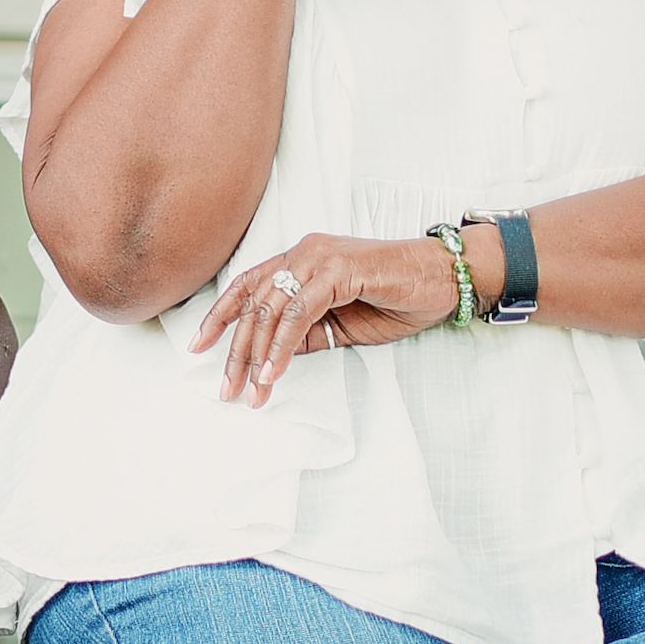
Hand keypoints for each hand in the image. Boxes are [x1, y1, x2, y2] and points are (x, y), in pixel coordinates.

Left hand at [192, 231, 466, 405]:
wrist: (446, 278)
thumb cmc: (398, 298)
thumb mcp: (341, 325)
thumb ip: (307, 334)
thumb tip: (272, 357)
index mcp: (299, 261)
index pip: (247, 286)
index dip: (219, 316)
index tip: (198, 349)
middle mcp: (303, 253)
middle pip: (252, 302)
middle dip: (235, 350)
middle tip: (226, 388)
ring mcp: (319, 258)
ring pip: (270, 308)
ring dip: (256, 354)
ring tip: (250, 389)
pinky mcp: (338, 270)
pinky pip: (299, 312)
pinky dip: (283, 345)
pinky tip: (274, 372)